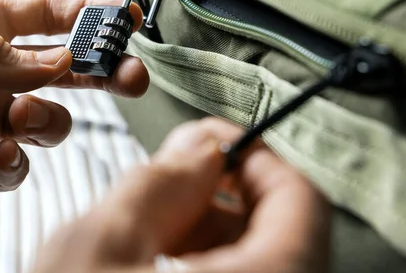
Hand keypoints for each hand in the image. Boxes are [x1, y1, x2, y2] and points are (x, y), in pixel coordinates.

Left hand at [0, 0, 147, 196]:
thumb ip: (0, 42)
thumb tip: (48, 67)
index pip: (48, 17)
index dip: (89, 16)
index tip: (124, 19)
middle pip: (65, 72)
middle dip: (103, 72)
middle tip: (133, 77)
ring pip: (46, 122)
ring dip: (47, 119)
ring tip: (19, 114)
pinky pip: (10, 170)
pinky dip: (15, 167)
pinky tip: (0, 155)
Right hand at [33, 118, 330, 272]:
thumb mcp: (103, 244)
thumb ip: (160, 183)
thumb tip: (199, 145)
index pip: (302, 200)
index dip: (256, 156)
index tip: (215, 144)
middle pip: (277, 229)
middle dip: (218, 194)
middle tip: (168, 182)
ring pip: (250, 257)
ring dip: (201, 231)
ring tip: (144, 229)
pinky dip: (192, 261)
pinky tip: (145, 261)